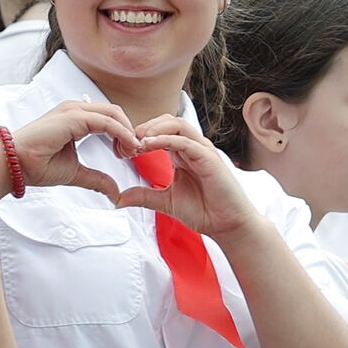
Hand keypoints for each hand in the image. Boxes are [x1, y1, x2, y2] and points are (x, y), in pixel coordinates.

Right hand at [10, 100, 140, 199]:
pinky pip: (106, 121)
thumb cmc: (36, 166)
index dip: (123, 134)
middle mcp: (75, 110)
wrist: (15, 165)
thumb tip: (115, 193)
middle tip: (134, 153)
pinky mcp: (73, 117)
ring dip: (127, 131)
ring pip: (113, 113)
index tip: (128, 154)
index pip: (108, 118)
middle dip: (129, 131)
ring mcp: (73, 110)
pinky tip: (126, 148)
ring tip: (131, 152)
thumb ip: (96, 179)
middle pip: (114, 112)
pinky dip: (121, 133)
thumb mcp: (75, 172)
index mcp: (74, 119)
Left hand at [113, 115, 259, 239]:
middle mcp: (193, 148)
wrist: (228, 226)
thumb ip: (143, 196)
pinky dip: (164, 140)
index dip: (139, 135)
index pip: (160, 131)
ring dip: (153, 129)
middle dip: (144, 127)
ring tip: (136, 139)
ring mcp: (202, 151)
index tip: (121, 149)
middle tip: (125, 141)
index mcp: (182, 154)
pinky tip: (148, 145)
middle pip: (168, 121)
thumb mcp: (164, 201)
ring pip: (177, 125)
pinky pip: (184, 141)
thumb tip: (119, 198)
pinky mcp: (209, 158)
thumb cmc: (203, 211)